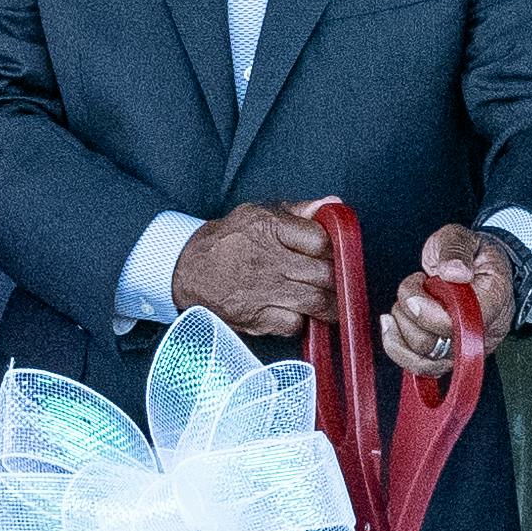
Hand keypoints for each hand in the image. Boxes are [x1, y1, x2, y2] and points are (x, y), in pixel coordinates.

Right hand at [170, 209, 340, 342]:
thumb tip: (335, 206)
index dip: (336, 250)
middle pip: (324, 274)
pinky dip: (302, 322)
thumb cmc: (232, 239)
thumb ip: (301, 210)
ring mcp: (261, 291)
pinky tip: (299, 313)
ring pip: (315, 302)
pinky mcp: (254, 317)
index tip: (337, 254)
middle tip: (342, 283)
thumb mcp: (262, 213)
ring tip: (332, 303)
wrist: (188, 268)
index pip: (321, 241)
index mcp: (269, 228)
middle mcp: (266, 259)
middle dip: (339, 281)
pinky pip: (294, 324)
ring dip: (330, 306)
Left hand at [385, 226, 521, 377]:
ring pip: (425, 360)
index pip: (464, 323)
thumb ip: (456, 250)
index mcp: (494, 300)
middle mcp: (483, 333)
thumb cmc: (470, 255)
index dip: (432, 312)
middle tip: (414, 286)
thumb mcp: (462, 237)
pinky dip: (397, 347)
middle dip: (412, 314)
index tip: (420, 286)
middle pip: (438, 344)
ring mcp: (465, 349)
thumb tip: (454, 272)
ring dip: (403, 328)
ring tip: (405, 301)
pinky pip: (419, 366)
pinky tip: (391, 325)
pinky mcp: (447, 356)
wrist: (476, 267)